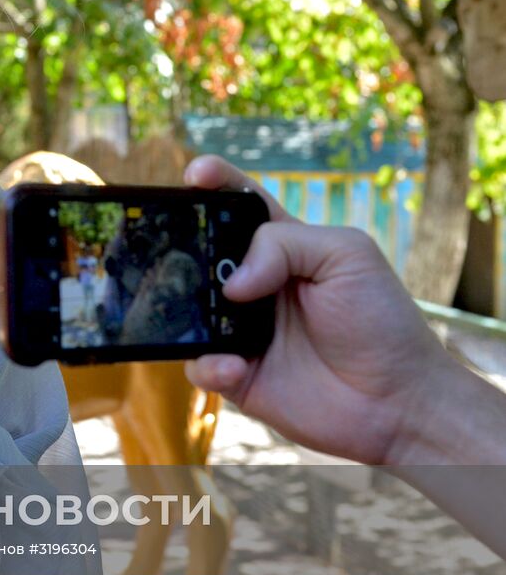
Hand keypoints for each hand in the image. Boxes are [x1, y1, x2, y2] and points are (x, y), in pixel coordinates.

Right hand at [182, 155, 454, 466]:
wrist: (398, 401)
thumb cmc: (383, 321)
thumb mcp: (347, 255)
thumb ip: (286, 244)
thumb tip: (232, 282)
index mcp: (284, 247)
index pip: (240, 205)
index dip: (214, 183)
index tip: (194, 174)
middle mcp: (256, 285)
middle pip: (202, 254)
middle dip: (182, 245)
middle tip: (176, 250)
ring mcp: (242, 330)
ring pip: (189, 309)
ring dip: (188, 309)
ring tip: (214, 313)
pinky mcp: (237, 374)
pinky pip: (201, 364)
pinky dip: (210, 364)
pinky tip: (237, 366)